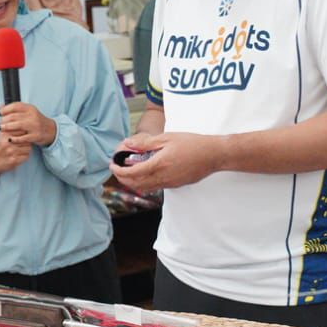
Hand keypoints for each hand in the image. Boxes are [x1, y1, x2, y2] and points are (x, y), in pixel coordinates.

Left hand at [0, 102, 56, 146]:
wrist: (51, 130)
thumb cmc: (36, 121)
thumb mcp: (28, 112)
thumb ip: (15, 109)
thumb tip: (1, 107)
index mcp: (30, 108)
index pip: (15, 106)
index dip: (5, 109)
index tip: (0, 113)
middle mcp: (33, 116)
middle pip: (14, 116)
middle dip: (4, 120)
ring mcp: (35, 126)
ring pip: (17, 125)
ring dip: (7, 127)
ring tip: (1, 129)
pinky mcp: (36, 136)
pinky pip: (23, 138)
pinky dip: (15, 139)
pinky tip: (9, 139)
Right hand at [0, 133, 31, 178]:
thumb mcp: (1, 136)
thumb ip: (10, 129)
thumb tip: (24, 125)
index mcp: (4, 134)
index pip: (21, 130)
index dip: (25, 133)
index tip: (25, 135)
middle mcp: (7, 142)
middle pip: (26, 139)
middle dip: (27, 141)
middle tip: (25, 143)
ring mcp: (11, 151)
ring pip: (28, 148)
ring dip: (27, 149)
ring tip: (23, 149)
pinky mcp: (14, 160)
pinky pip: (26, 156)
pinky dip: (25, 156)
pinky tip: (21, 155)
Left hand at [109, 131, 223, 191]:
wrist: (213, 155)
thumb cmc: (193, 143)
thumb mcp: (167, 138)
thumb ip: (146, 143)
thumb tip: (129, 144)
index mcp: (159, 164)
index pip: (132, 173)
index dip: (119, 170)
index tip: (112, 164)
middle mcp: (163, 177)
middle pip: (135, 184)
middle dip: (122, 178)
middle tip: (116, 169)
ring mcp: (169, 183)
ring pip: (144, 188)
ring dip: (132, 182)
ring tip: (127, 172)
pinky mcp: (175, 185)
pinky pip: (155, 187)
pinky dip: (144, 183)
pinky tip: (144, 174)